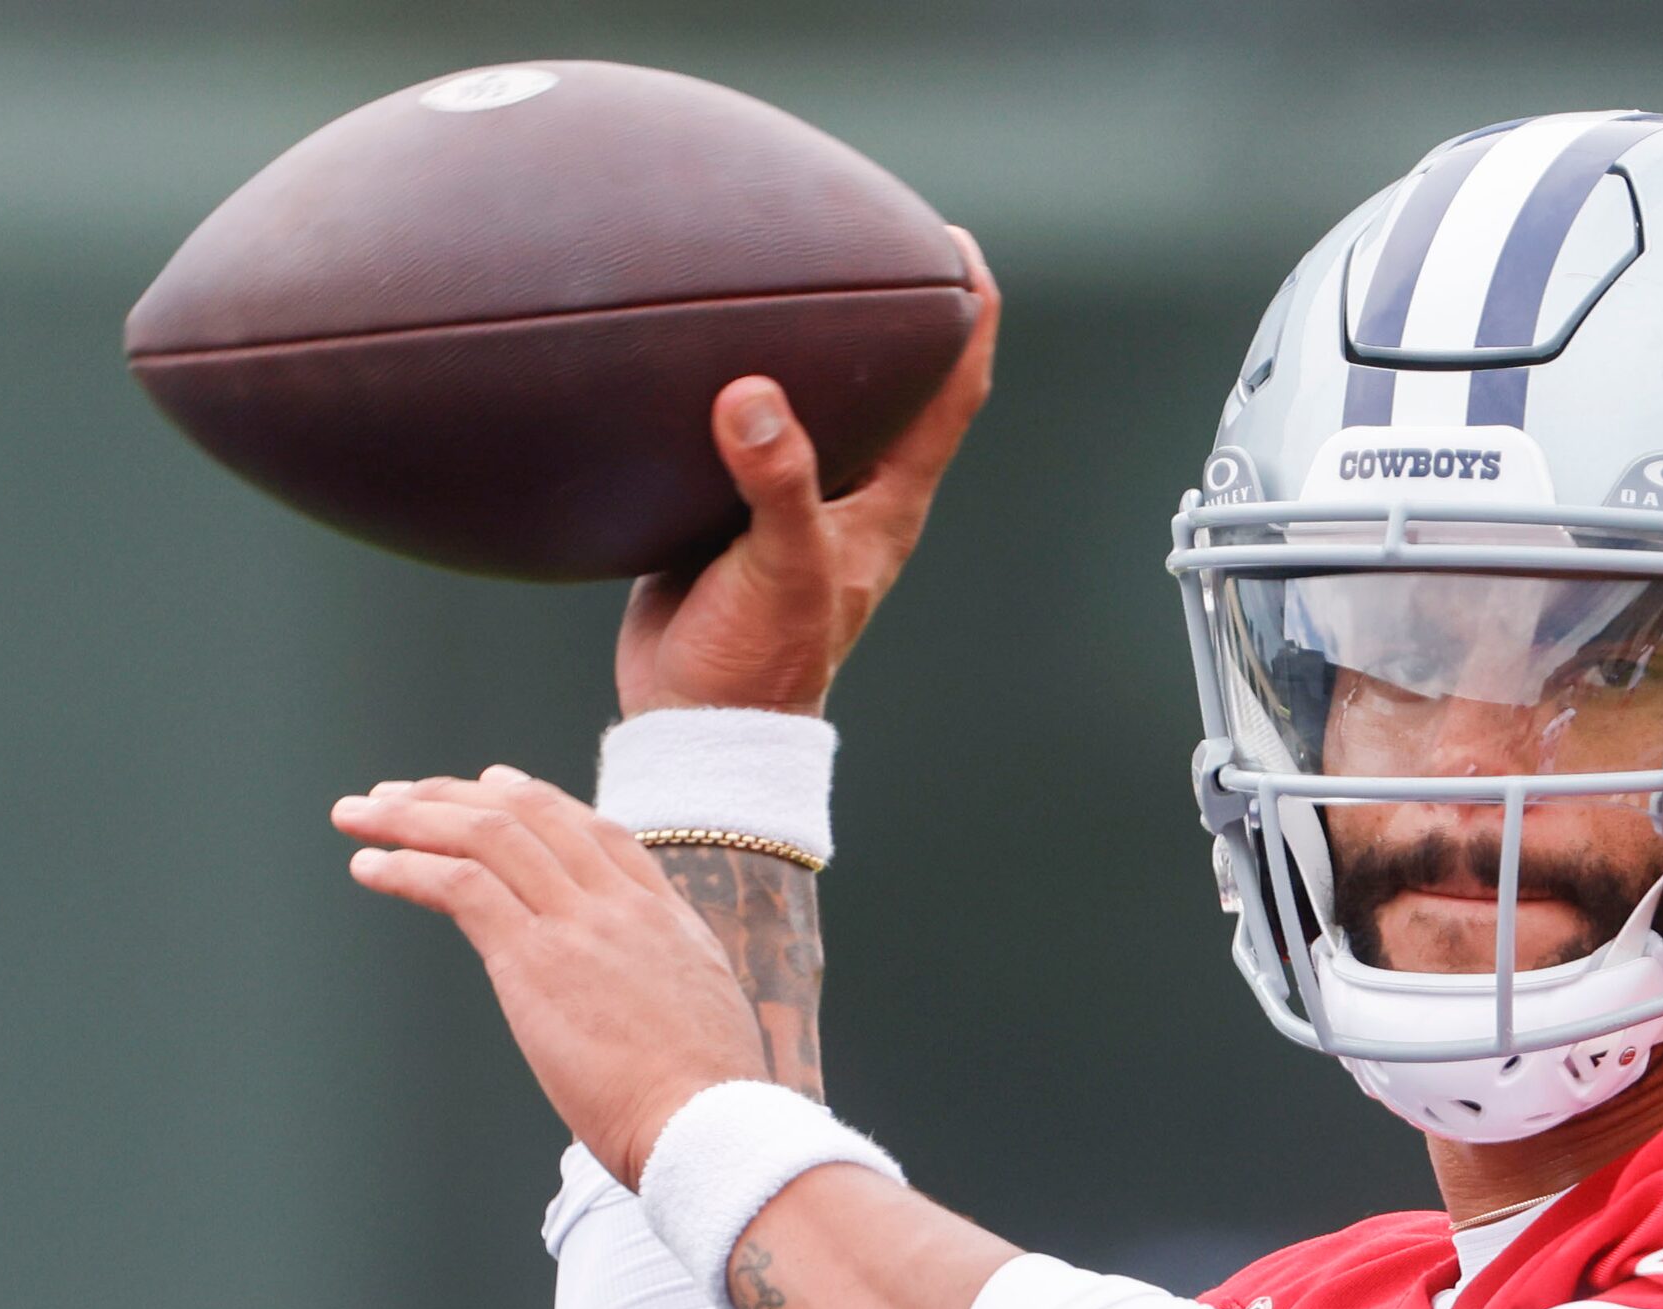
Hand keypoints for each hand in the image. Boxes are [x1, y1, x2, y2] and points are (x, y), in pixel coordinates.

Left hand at [333, 768, 769, 1186]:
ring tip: (357, 814)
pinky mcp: (534, 959)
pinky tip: (367, 866)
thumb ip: (665, 988)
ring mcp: (579, 925)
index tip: (493, 783)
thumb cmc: (707, 1105)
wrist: (709, 1123)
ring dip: (411, 816)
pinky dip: (405, 867)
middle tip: (397, 792)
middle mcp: (621, 904)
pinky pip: (459, 886)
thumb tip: (646, 1006)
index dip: (537, 799)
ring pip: (488, 834)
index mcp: (666, 917)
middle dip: (455, 793)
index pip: (596, 831)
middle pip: (532, 814)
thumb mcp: (702, 1018)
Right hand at [616, 226, 1001, 719]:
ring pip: (814, 405)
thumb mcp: (783, 567)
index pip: (950, 395)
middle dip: (891, 314)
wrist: (698, 721)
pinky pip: (740, 435)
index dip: (966, 318)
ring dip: (808, 348)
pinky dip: (731, 389)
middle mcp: (850, 493)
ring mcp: (790, 501)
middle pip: (891, 386)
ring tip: (782, 272)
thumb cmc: (762, 660)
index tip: (956, 248)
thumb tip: (752, 395)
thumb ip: (776, 483)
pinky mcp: (728, 511)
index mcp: (887, 502)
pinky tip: (695, 351)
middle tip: (873, 234)